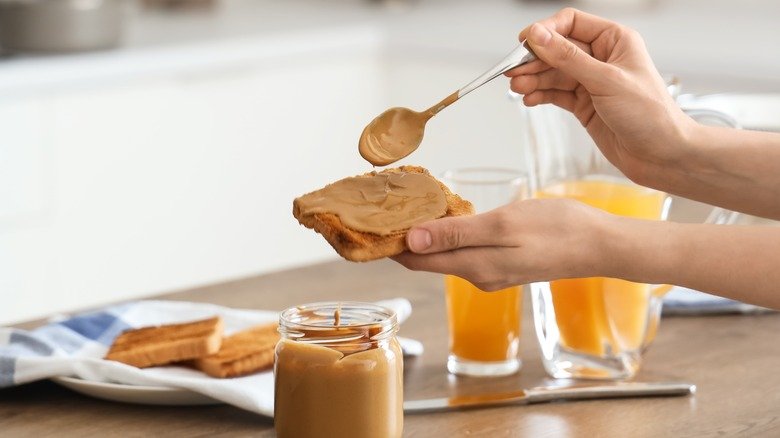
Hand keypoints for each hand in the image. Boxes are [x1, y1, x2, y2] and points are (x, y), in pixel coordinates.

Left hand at [392, 199, 613, 290]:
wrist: (600, 245)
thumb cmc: (556, 229)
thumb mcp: (502, 225)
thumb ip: (455, 234)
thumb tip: (410, 241)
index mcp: (472, 266)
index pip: (416, 261)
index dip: (389, 245)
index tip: (368, 224)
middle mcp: (477, 275)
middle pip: (427, 259)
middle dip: (402, 238)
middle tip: (381, 208)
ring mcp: (491, 272)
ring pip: (445, 254)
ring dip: (425, 235)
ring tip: (406, 207)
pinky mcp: (504, 264)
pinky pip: (465, 251)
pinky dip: (448, 235)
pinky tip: (445, 216)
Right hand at [506, 8, 694, 187]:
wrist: (662, 156)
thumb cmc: (650, 116)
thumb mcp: (606, 81)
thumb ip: (568, 58)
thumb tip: (538, 36)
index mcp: (614, 40)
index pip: (571, 23)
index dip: (545, 30)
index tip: (524, 43)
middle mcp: (601, 58)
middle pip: (556, 49)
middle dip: (534, 60)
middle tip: (513, 71)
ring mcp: (591, 82)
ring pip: (552, 73)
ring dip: (533, 79)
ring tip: (517, 88)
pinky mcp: (583, 105)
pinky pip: (555, 94)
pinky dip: (540, 95)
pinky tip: (529, 99)